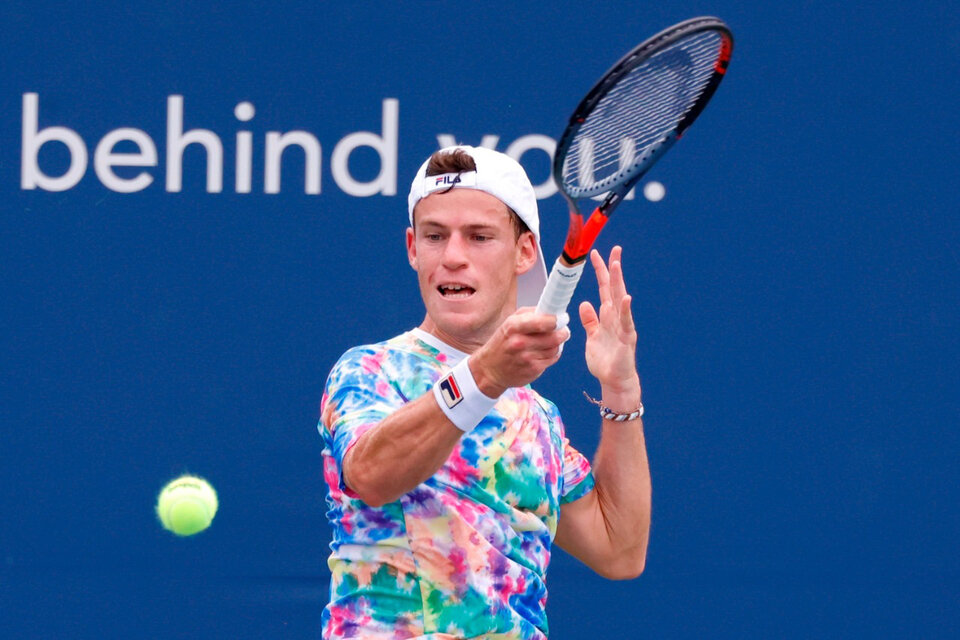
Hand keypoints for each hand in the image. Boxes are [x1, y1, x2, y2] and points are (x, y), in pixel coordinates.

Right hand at [470, 308, 569, 395]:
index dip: (556, 320)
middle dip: (562, 332)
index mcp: (514, 327)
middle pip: (554, 336)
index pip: (542, 322)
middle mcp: (520, 342)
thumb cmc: (502, 343)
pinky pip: (552, 358)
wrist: (490, 369)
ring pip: (555, 348)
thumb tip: (551, 311)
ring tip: (552, 340)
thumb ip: (529, 314)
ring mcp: (527, 358)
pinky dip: (553, 354)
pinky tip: (546, 351)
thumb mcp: (509, 323)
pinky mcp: (533, 370)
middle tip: (563, 329)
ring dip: (558, 343)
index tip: (561, 318)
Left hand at [579, 247, 641, 407]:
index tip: (596, 255)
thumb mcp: (592, 336)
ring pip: (619, 299)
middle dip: (613, 269)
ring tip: (616, 264)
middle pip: (613, 288)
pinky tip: (625, 297)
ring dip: (618, 282)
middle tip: (614, 249)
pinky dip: (625, 309)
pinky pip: (625, 321)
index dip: (600, 272)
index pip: (604, 288)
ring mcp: (622, 326)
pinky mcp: (626, 338)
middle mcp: (616, 317)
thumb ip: (590, 320)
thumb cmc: (604, 359)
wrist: (613, 380)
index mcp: (607, 315)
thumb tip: (584, 303)